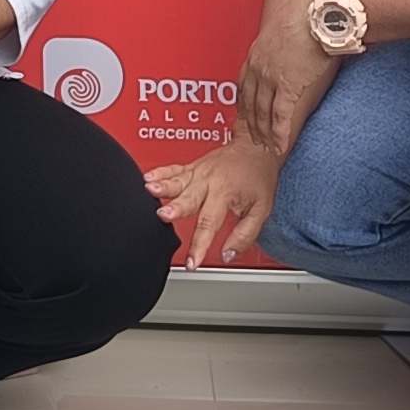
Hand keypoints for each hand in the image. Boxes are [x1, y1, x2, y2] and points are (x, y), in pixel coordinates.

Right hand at [147, 137, 283, 268]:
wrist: (257, 148)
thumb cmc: (259, 177)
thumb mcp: (262, 210)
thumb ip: (244, 235)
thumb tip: (228, 254)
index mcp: (226, 193)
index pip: (209, 224)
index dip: (199, 245)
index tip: (192, 261)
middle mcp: (209, 181)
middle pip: (189, 198)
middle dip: (175, 208)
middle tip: (164, 216)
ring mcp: (198, 172)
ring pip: (177, 181)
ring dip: (163, 186)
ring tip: (150, 189)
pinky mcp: (192, 167)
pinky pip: (173, 170)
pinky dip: (160, 173)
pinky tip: (148, 178)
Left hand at [230, 2, 336, 155]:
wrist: (318, 12)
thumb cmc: (309, 14)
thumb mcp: (287, 29)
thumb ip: (284, 45)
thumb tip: (294, 51)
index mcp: (256, 52)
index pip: (244, 84)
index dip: (244, 103)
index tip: (245, 114)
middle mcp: (258, 66)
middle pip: (250, 102)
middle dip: (252, 123)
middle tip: (255, 138)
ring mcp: (271, 78)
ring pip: (262, 112)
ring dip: (265, 133)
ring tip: (268, 146)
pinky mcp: (288, 86)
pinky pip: (280, 116)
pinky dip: (279, 134)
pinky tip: (280, 145)